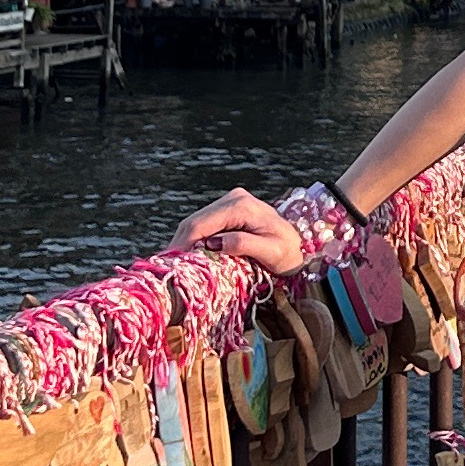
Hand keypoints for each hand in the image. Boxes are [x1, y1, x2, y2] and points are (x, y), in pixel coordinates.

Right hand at [165, 188, 307, 273]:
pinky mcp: (226, 209)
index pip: (202, 224)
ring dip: (183, 242)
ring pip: (195, 222)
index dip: (184, 243)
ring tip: (174, 264)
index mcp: (242, 207)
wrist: (298, 244)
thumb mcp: (272, 252)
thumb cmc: (288, 252)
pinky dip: (192, 239)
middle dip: (179, 243)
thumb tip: (216, 243)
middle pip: (194, 221)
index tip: (171, 263)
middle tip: (167, 267)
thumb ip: (245, 244)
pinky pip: (203, 224)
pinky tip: (186, 255)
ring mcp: (229, 202)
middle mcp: (233, 198)